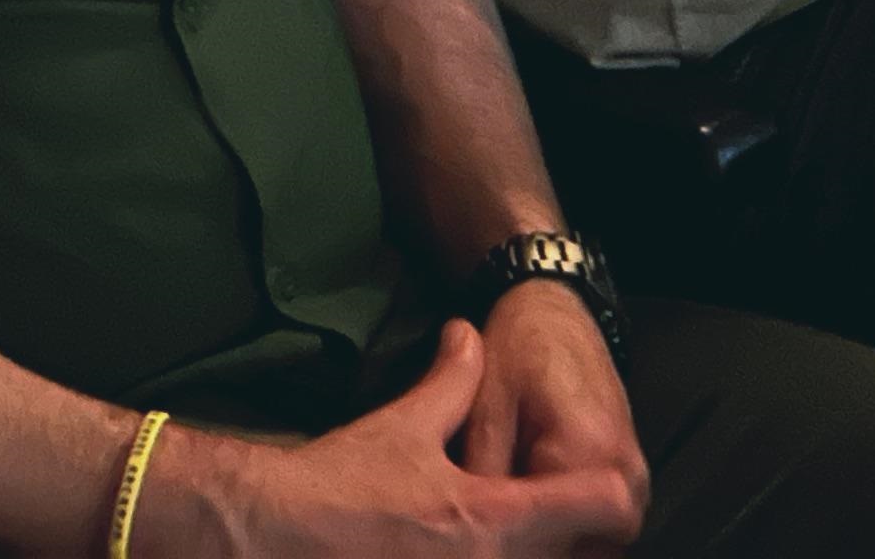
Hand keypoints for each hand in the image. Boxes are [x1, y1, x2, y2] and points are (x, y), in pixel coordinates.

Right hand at [162, 320, 641, 556]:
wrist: (269, 536)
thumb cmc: (337, 485)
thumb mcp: (402, 427)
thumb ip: (450, 382)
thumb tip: (468, 336)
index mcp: (492, 521)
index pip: (598, 506)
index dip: (605, 494)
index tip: (598, 488)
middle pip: (569, 556)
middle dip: (564, 539)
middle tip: (540, 513)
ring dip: (527, 553)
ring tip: (492, 537)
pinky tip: (448, 551)